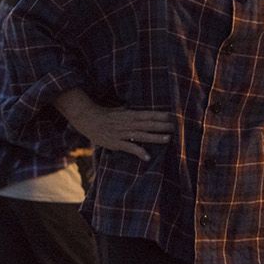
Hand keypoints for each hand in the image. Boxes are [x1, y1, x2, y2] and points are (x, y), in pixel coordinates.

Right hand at [55, 90, 170, 160]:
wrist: (86, 119)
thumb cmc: (102, 115)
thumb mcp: (116, 110)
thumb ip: (125, 111)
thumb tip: (131, 107)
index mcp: (129, 114)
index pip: (148, 114)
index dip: (160, 115)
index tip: (173, 116)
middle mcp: (128, 123)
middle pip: (148, 124)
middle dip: (162, 125)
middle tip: (176, 127)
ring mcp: (122, 133)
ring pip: (141, 135)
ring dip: (155, 137)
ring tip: (168, 139)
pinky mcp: (116, 143)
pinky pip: (129, 148)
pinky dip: (138, 151)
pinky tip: (147, 156)